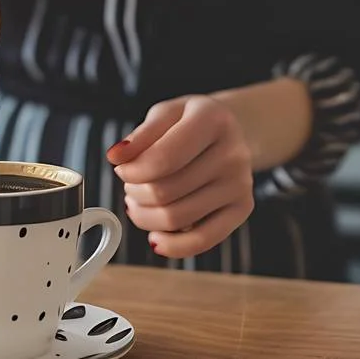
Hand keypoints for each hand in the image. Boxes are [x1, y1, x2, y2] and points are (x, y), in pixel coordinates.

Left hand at [107, 95, 255, 259]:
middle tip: (131, 184)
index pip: (164, 158)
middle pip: (165, 192)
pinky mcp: (242, 209)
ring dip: (145, 216)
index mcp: (213, 120)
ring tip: (140, 202)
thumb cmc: (192, 122)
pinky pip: (202, 240)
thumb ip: (140, 135)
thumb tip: (116, 157)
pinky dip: (172, 246)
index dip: (132, 171)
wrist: (230, 131)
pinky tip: (155, 236)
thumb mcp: (166, 113)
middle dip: (135, 192)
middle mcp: (232, 153)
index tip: (121, 170)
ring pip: (176, 218)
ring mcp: (240, 184)